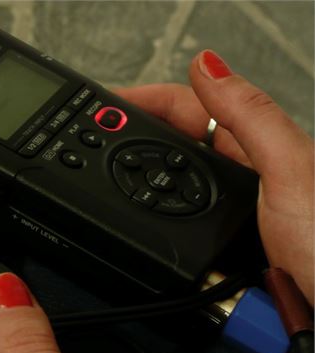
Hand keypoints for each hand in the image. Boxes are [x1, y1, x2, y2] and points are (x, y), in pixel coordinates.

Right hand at [116, 50, 313, 304]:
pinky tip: (136, 226)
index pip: (190, 110)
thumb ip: (251, 118)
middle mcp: (238, 180)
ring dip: (138, 186)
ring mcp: (224, 220)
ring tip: (102, 175)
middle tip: (92, 139)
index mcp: (257, 148)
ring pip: (169, 194)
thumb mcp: (291, 172)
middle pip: (173, 148)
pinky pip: (173, 237)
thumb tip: (206, 65)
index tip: (106, 106)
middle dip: (133, 139)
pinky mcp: (214, 258)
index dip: (147, 102)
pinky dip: (151, 232)